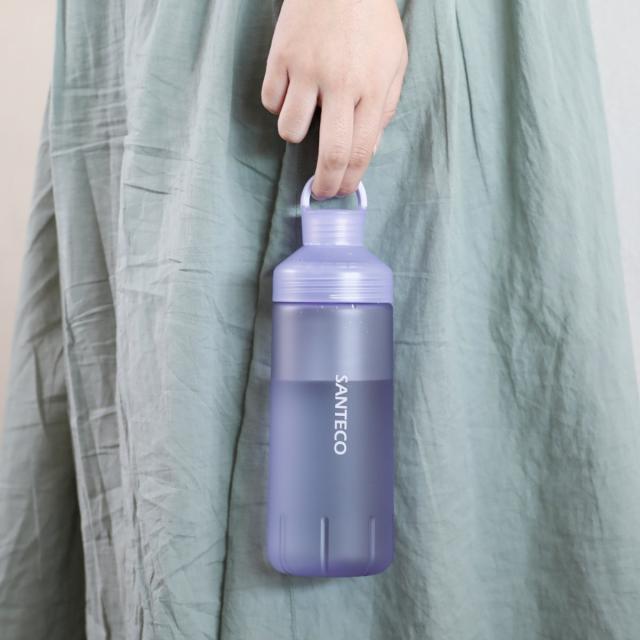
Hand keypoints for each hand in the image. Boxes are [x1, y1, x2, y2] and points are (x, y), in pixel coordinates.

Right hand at [261, 0, 407, 197]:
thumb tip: (369, 150)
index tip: (342, 191)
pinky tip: (291, 90)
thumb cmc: (371, 20)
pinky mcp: (280, 57)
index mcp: (372, 87)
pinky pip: (270, 102)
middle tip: (321, 191)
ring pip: (290, 130)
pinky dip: (278, 104)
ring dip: (296, 134)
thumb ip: (386, 107)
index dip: (349, 180)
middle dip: (325, 182)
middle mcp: (339, 83)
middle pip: (330, 152)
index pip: (360, 150)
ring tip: (306, 116)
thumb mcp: (395, 61)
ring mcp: (306, 70)